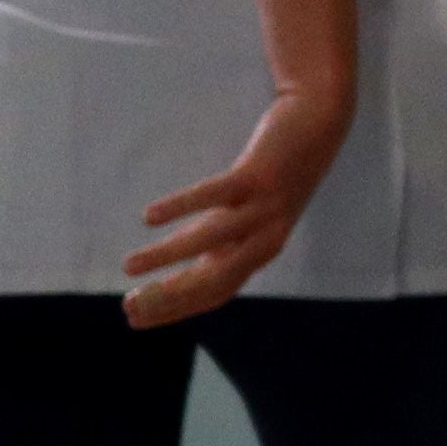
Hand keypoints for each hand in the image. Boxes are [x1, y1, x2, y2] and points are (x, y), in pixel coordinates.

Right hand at [123, 85, 355, 326]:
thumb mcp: (239, 212)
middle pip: (216, 280)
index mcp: (257, 251)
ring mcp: (264, 207)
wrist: (319, 126)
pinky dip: (181, 207)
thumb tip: (166, 255)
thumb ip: (208, 236)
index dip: (175, 309)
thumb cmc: (272, 174)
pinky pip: (215, 195)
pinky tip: (148, 217)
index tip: (133, 319)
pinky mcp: (258, 175)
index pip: (214, 294)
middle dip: (170, 296)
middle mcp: (264, 236)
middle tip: (127, 304)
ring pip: (211, 239)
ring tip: (128, 265)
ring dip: (167, 256)